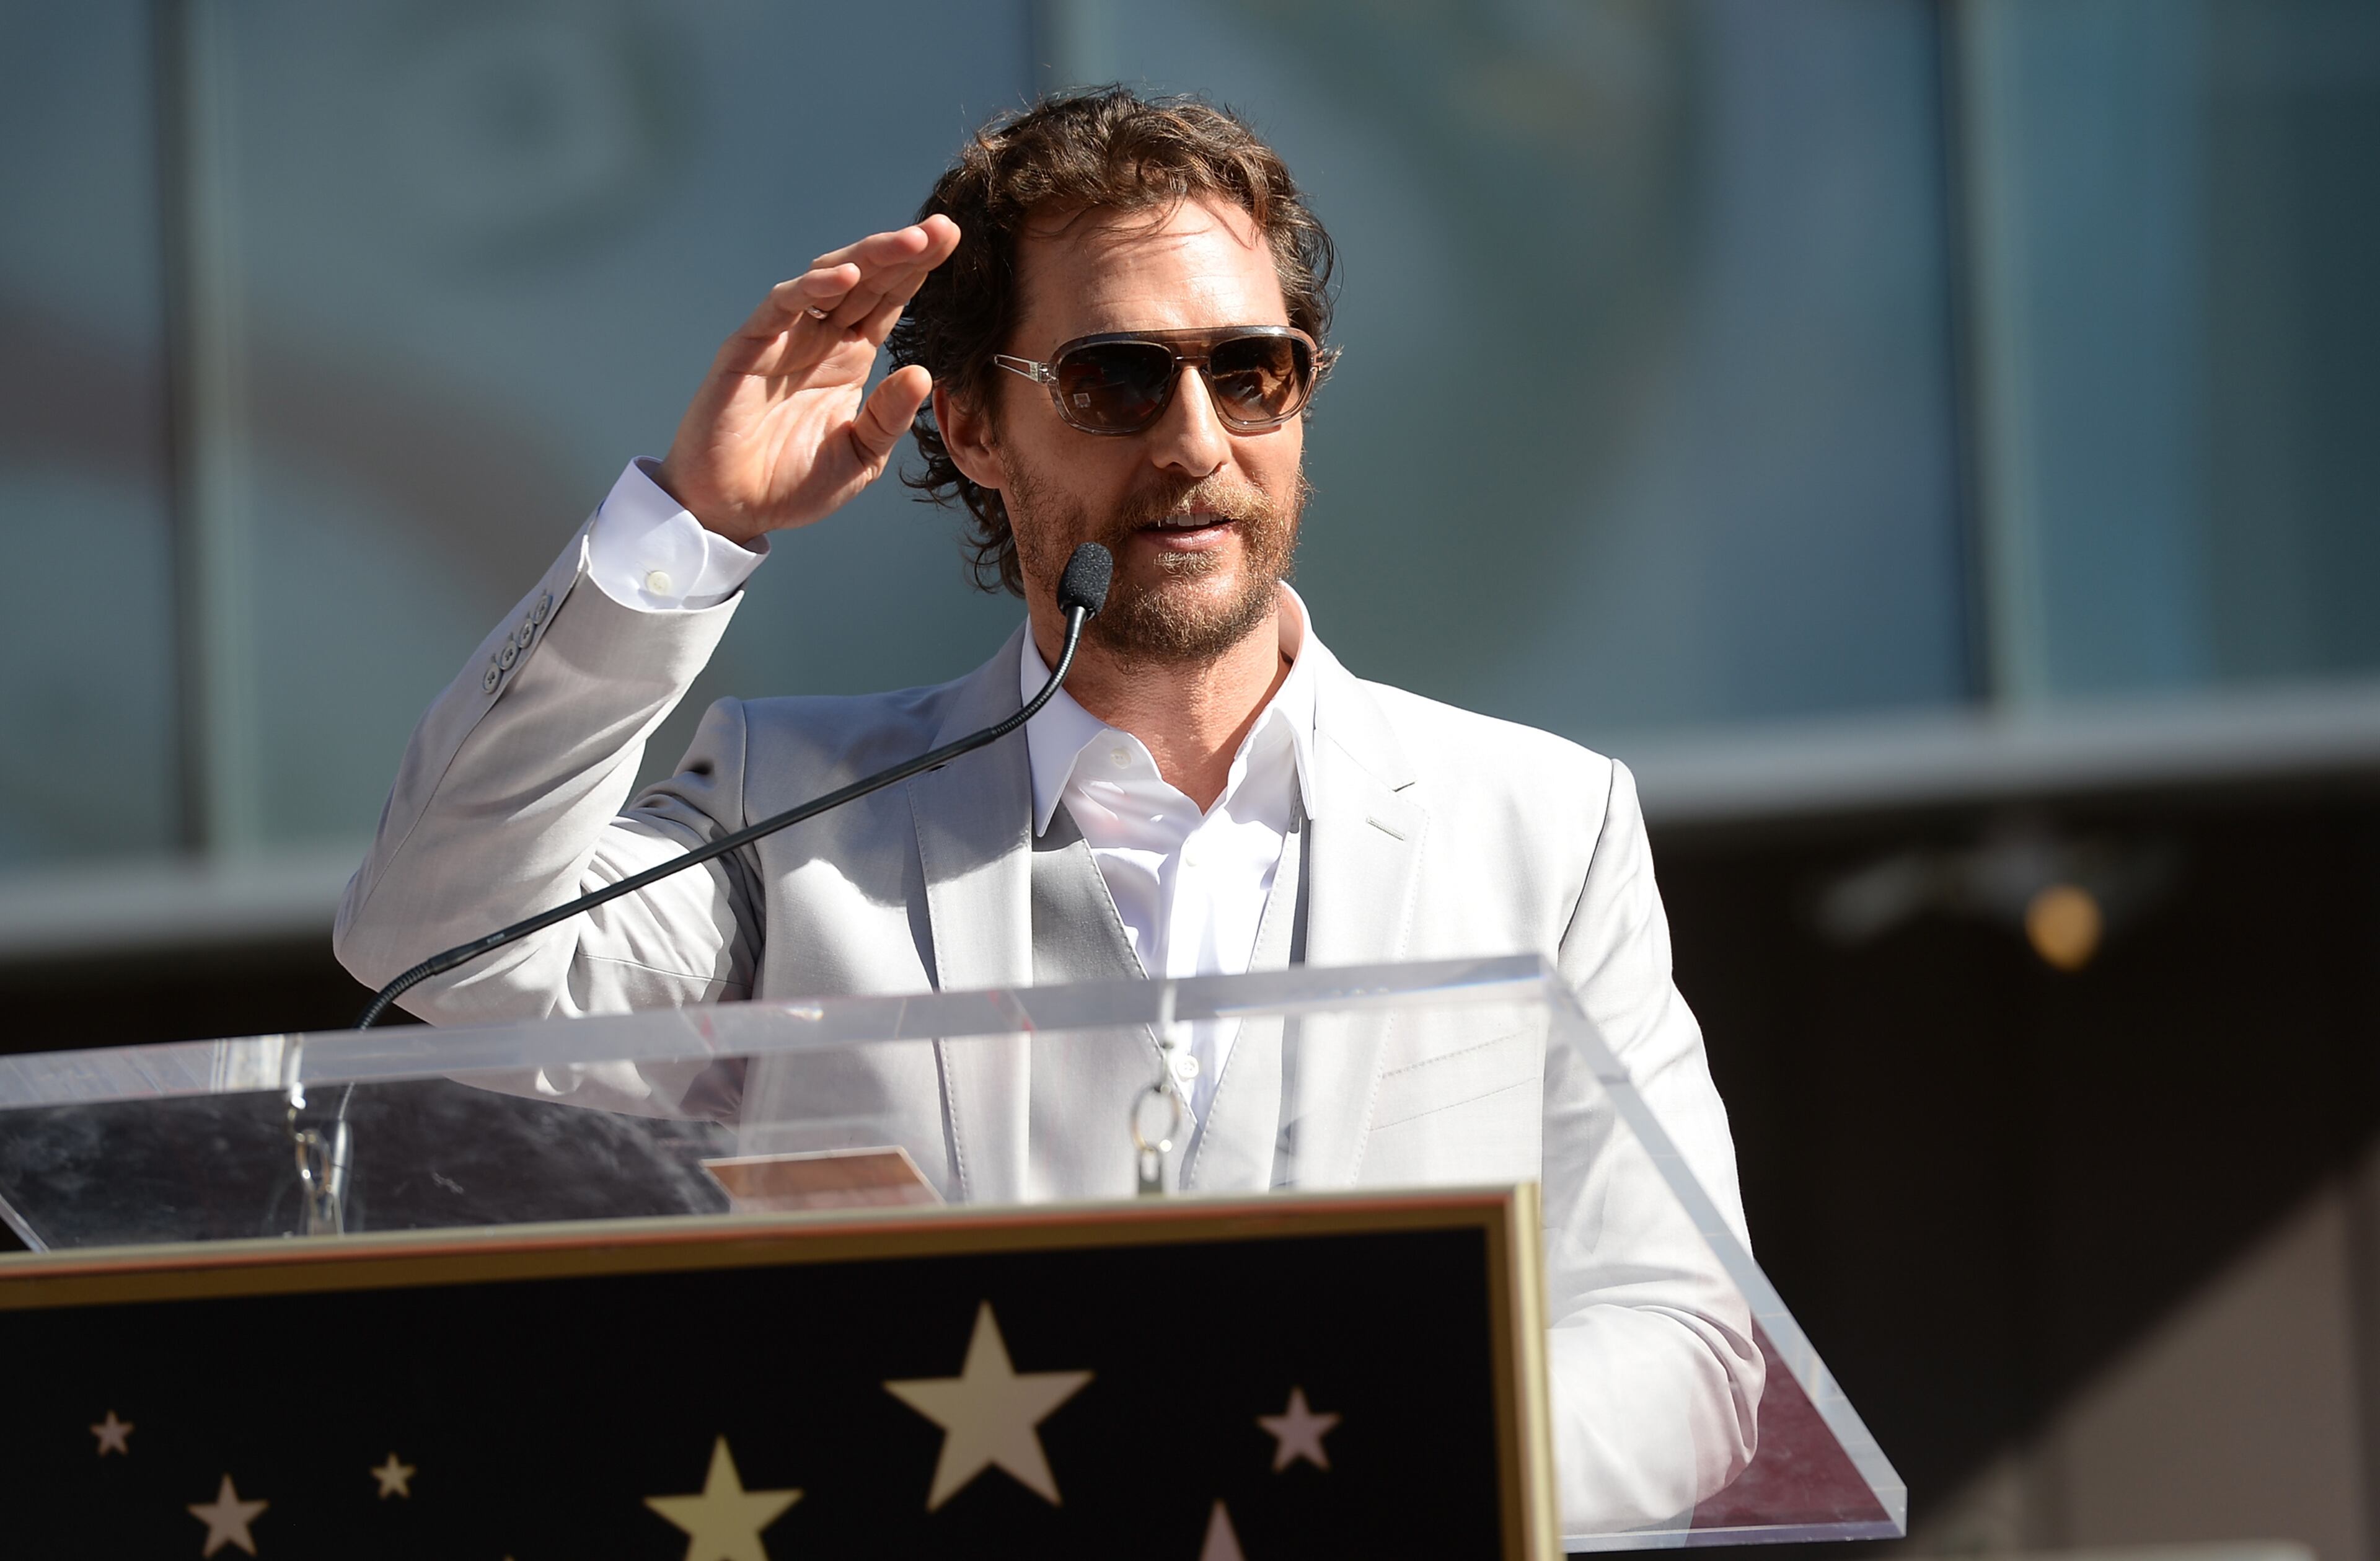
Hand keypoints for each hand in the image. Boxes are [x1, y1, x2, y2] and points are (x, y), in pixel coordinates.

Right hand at [652, 216, 961, 543]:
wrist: (735, 509)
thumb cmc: (795, 483)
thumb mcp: (860, 456)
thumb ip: (888, 417)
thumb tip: (922, 373)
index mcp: (849, 356)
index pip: (889, 301)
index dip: (918, 271)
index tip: (954, 242)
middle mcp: (820, 338)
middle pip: (867, 280)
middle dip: (904, 251)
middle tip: (943, 229)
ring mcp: (784, 337)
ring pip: (828, 279)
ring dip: (869, 258)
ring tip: (910, 242)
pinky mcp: (749, 346)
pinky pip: (782, 306)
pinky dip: (812, 288)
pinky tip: (846, 277)